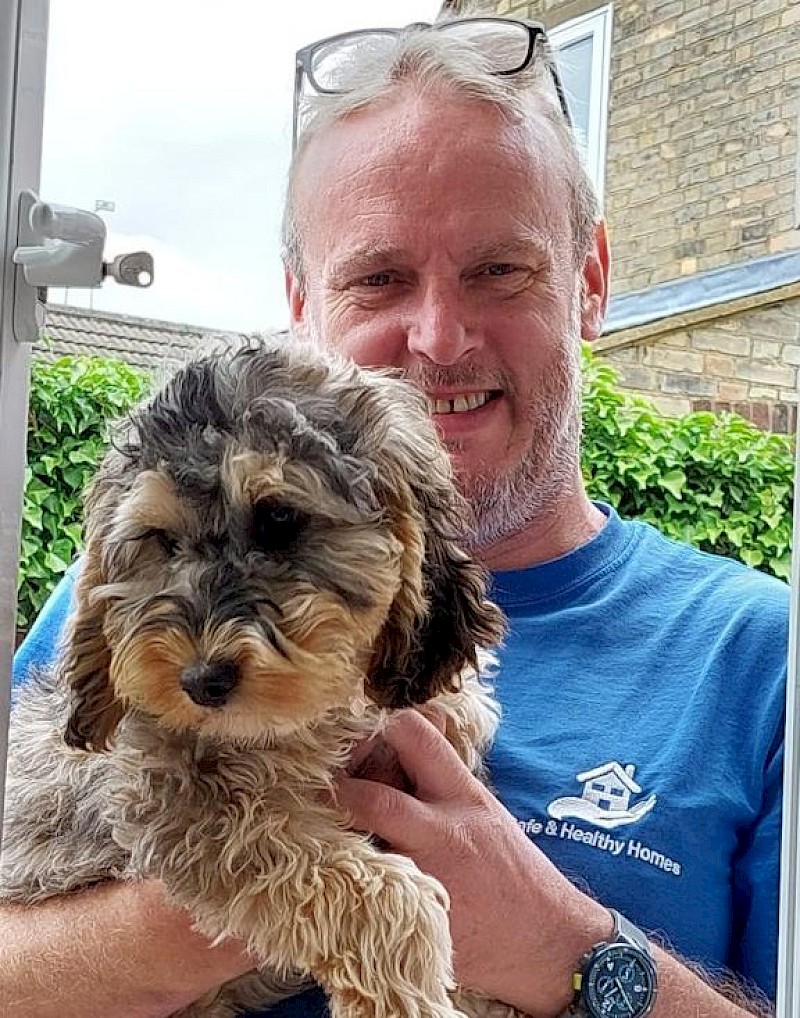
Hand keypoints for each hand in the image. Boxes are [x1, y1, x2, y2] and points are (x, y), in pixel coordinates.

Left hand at [334, 710, 612, 1016]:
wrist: (544, 941)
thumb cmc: (509, 868)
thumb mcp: (482, 807)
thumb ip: (442, 770)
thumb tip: (416, 716)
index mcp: (461, 795)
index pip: (413, 735)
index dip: (376, 728)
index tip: (355, 735)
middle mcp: (441, 834)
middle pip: (373, 799)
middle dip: (336, 791)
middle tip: (308, 789)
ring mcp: (424, 883)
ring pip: (357, 854)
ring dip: (327, 842)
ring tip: (308, 835)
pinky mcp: (412, 926)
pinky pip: (361, 901)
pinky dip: (339, 888)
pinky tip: (324, 881)